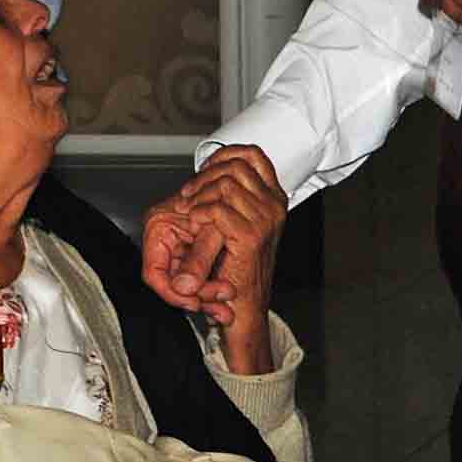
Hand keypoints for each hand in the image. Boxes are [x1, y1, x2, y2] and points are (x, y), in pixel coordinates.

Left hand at [170, 146, 285, 370]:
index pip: (252, 154)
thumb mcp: (233, 225)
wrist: (244, 306)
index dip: (224, 155)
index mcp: (274, 198)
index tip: (203, 170)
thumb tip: (207, 172)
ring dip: (199, 197)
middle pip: (234, 166)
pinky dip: (199, 213)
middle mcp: (274, 205)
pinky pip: (217, 209)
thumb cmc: (237, 269)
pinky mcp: (251, 236)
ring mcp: (265, 219)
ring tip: (189, 213)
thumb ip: (228, 198)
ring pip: (224, 185)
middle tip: (188, 197)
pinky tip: (193, 224)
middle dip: (204, 178)